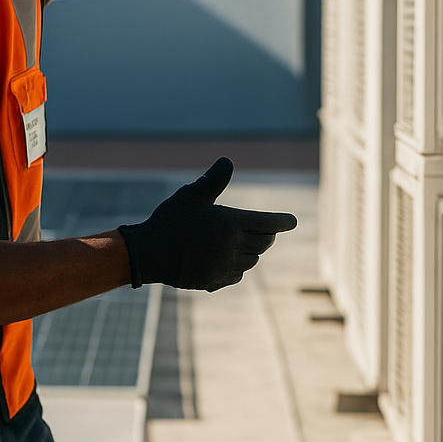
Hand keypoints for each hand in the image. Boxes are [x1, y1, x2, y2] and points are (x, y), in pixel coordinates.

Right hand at [118, 158, 297, 290]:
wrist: (149, 254)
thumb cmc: (170, 220)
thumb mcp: (191, 195)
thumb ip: (213, 179)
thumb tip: (228, 161)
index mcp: (232, 224)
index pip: (269, 224)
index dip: (282, 221)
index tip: (293, 221)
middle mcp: (234, 247)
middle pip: (263, 243)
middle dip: (267, 235)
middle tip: (267, 230)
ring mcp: (225, 267)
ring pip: (251, 260)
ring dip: (252, 251)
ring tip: (245, 243)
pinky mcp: (215, 281)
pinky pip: (236, 275)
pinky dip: (238, 267)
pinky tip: (228, 260)